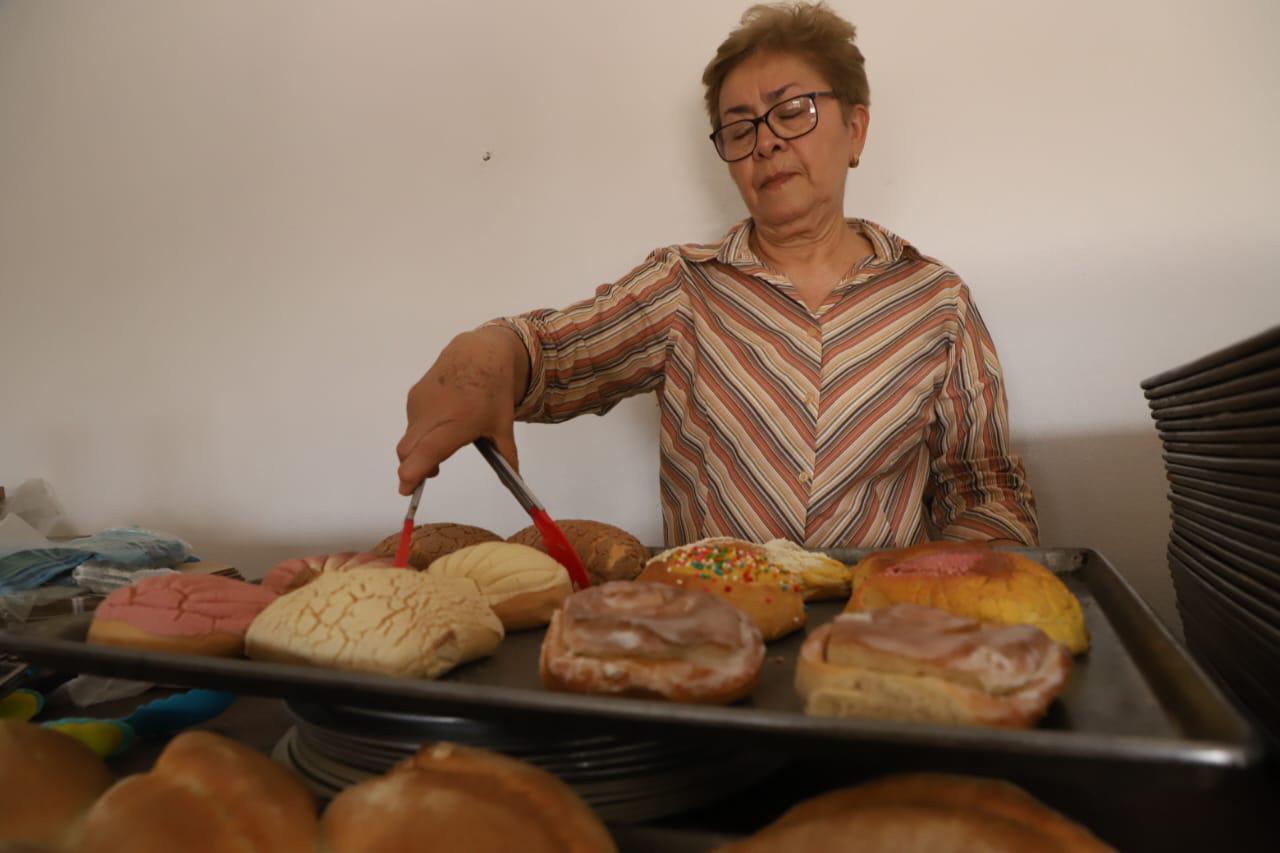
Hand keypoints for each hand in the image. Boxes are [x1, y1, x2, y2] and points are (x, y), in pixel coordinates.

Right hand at [395, 327, 527, 494]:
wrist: (479, 353)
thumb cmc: (493, 390)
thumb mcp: (503, 424)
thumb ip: (507, 455)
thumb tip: (516, 480)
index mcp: (456, 423)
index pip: (425, 452)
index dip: (412, 473)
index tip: (406, 489)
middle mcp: (432, 414)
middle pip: (407, 452)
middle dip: (413, 468)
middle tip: (433, 473)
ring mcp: (419, 404)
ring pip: (409, 438)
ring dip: (419, 449)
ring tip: (444, 442)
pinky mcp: (413, 397)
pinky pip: (411, 423)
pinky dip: (421, 432)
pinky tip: (442, 422)